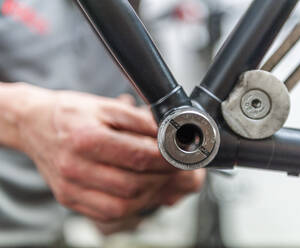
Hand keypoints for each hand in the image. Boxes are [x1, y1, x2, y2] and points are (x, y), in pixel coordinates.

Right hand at [17, 85, 204, 228]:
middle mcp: (75, 167)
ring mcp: (70, 188)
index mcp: (86, 139)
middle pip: (133, 185)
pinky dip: (131, 206)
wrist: (35, 124)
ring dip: (150, 195)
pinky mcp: (69, 199)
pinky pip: (107, 214)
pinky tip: (141, 191)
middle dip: (163, 178)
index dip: (166, 159)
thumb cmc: (70, 113)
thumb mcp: (106, 106)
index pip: (139, 157)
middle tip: (174, 168)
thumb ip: (139, 122)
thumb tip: (168, 135)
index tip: (180, 155)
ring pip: (123, 205)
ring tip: (161, 179)